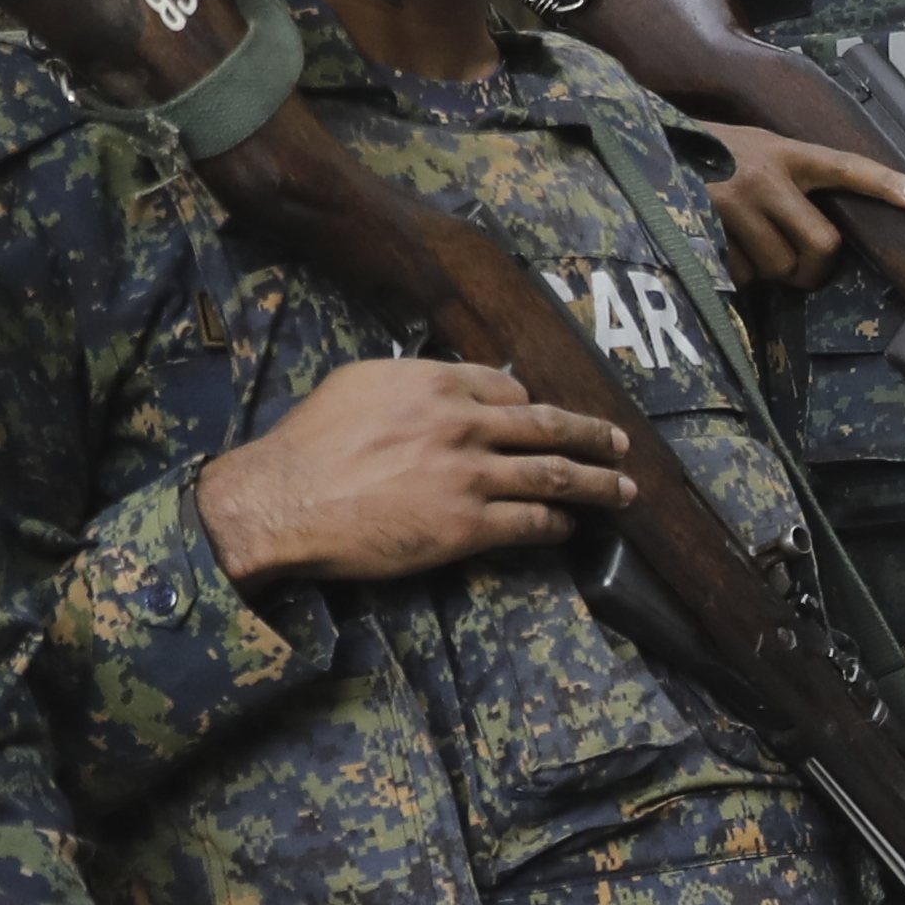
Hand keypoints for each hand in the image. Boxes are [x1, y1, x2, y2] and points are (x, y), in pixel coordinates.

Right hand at [195, 360, 633, 589]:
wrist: (282, 501)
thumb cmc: (308, 445)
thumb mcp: (357, 384)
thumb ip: (409, 380)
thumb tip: (436, 378)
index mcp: (435, 382)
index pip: (509, 388)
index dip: (533, 404)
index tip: (548, 415)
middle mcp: (462, 423)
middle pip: (549, 426)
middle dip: (593, 436)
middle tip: (621, 445)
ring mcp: (469, 475)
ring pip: (554, 475)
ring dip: (597, 483)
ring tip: (623, 490)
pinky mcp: (466, 526)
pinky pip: (530, 522)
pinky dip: (557, 524)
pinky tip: (569, 526)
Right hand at [696, 121, 904, 288]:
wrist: (645, 148)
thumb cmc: (714, 155)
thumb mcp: (758, 148)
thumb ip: (794, 177)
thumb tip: (826, 239)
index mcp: (784, 153)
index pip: (844, 167)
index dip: (885, 185)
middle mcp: (765, 178)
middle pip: (822, 245)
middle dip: (814, 266)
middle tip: (801, 264)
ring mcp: (734, 206)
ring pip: (781, 267)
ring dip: (772, 270)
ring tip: (748, 243)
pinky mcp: (706, 230)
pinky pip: (742, 275)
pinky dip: (739, 273)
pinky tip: (722, 245)